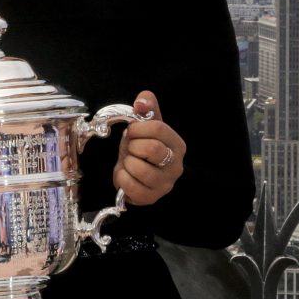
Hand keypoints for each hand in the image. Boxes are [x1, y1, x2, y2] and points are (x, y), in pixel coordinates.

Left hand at [113, 91, 184, 205]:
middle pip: (152, 149)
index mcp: (177, 144)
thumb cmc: (142, 148)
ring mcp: (165, 184)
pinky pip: (131, 186)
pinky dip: (122, 178)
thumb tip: (142, 101)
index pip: (158, 128)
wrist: (137, 175)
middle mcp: (176, 165)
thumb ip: (146, 108)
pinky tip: (125, 174)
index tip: (131, 131)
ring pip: (141, 169)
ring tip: (129, 161)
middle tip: (130, 147)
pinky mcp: (151, 198)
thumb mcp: (145, 126)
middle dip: (133, 146)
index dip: (138, 127)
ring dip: (127, 163)